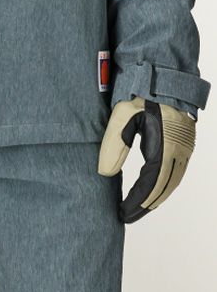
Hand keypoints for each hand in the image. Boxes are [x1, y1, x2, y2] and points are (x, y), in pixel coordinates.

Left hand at [98, 98, 195, 223]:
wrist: (163, 74)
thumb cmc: (141, 93)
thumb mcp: (121, 116)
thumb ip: (113, 145)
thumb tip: (106, 173)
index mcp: (165, 143)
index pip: (152, 183)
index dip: (137, 202)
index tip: (122, 214)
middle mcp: (180, 147)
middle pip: (164, 187)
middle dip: (145, 205)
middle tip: (127, 218)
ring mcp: (185, 145)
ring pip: (173, 181)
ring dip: (155, 198)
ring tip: (137, 210)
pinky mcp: (185, 143)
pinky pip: (176, 172)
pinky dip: (163, 186)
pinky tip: (151, 193)